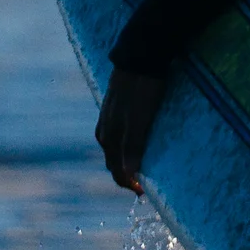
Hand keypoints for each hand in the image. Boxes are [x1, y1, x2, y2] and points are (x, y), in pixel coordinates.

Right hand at [96, 68, 166, 192]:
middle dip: (126, 175)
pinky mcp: (118, 107)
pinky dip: (126, 146)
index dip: (129, 184)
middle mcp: (105, 130)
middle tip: (144, 184)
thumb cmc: (142, 89)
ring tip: (142, 167)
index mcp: (108, 136)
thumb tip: (129, 175)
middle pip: (114, 162)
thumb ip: (133, 146)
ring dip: (126, 161)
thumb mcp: (140, 119)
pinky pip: (119, 134)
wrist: (141, 55)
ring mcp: (110, 118)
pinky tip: (136, 143)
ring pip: (115, 148)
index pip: (117, 171)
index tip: (144, 193)